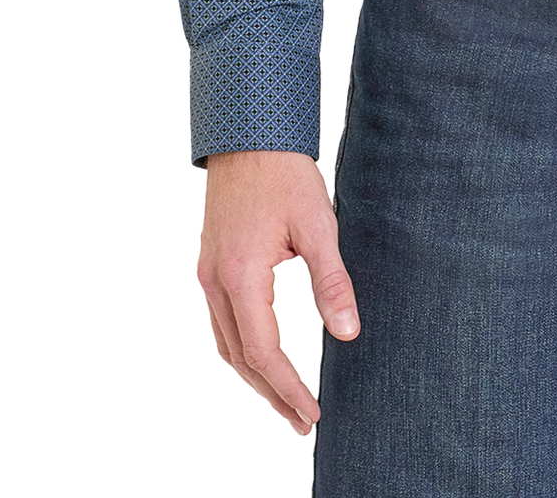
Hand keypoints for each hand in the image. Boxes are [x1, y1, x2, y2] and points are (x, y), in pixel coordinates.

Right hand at [195, 149, 360, 438]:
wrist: (250, 133)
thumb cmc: (287, 174)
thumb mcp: (319, 224)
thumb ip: (331, 281)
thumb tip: (349, 334)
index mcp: (240, 276)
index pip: (264, 352)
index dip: (288, 388)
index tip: (313, 414)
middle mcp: (215, 281)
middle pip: (239, 358)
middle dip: (271, 394)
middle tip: (302, 422)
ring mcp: (206, 273)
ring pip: (225, 343)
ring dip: (255, 376)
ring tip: (285, 401)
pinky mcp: (209, 263)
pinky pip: (222, 322)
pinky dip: (243, 349)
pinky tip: (265, 356)